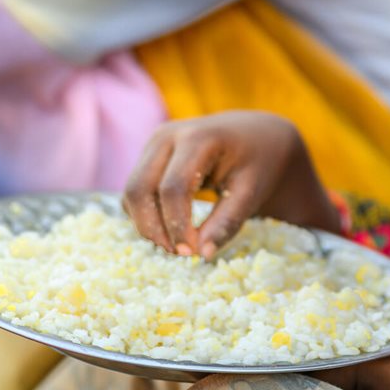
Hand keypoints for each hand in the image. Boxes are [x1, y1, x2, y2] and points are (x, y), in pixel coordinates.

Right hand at [123, 111, 337, 259]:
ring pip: (131, 191)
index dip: (177, 226)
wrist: (255, 135)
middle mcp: (168, 135)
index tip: (192, 254)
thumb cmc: (257, 163)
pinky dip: (145, 214)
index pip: (173, 188)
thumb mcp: (251, 191)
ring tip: (176, 245)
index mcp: (198, 138)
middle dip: (153, 228)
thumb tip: (203, 254)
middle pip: (140, 188)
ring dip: (146, 224)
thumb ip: (227, 221)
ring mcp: (155, 142)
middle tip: (179, 254)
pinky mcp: (149, 154)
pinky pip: (134, 190)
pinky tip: (170, 229)